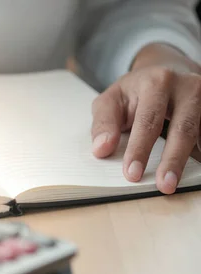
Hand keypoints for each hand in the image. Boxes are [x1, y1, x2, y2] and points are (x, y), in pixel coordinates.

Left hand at [91, 43, 200, 193]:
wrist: (163, 70)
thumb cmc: (134, 91)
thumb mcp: (111, 100)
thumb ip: (103, 124)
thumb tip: (101, 150)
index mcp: (156, 82)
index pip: (148, 121)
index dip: (140, 149)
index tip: (132, 173)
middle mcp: (185, 86)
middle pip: (182, 128)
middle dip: (172, 159)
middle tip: (163, 185)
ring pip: (198, 132)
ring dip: (187, 160)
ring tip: (175, 182)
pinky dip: (199, 153)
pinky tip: (192, 170)